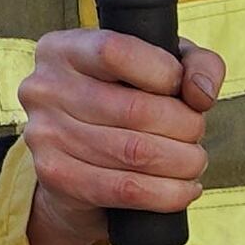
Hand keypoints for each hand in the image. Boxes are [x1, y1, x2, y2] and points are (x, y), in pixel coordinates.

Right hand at [15, 25, 221, 244]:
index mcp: (62, 50)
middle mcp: (43, 88)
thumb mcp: (159, 68)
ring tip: (192, 162)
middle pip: (136, 109)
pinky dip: (169, 194)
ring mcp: (44, 135)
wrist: (75, 164)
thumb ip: (195, 64)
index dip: (165, 74)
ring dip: (183, 163)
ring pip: (136, 153)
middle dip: (186, 127)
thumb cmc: (124, 103)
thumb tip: (200, 94)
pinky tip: (183, 189)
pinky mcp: (56, 178)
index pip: (116, 52)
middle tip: (195, 135)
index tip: (181, 90)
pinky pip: (127, 189)